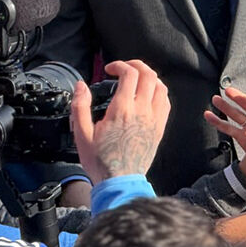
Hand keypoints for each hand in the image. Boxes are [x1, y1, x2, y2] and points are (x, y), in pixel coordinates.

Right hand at [71, 59, 169, 182]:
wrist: (119, 181)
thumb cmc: (100, 160)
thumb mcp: (82, 134)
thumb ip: (80, 106)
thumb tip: (81, 85)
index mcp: (122, 110)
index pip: (130, 74)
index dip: (120, 65)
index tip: (110, 69)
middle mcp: (142, 111)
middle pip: (149, 75)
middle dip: (136, 65)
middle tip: (124, 68)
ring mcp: (154, 119)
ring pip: (160, 86)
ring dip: (149, 77)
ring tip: (136, 79)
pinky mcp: (160, 128)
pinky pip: (165, 102)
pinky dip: (158, 92)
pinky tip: (148, 95)